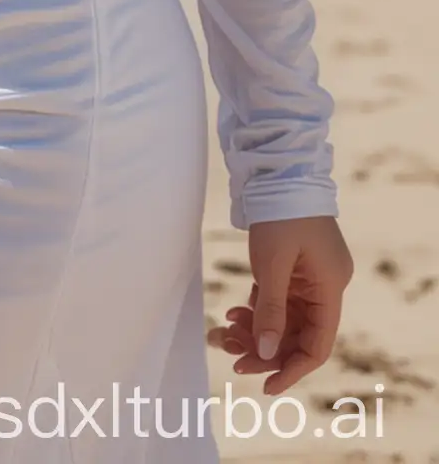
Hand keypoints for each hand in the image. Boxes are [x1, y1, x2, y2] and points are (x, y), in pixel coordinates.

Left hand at [206, 215, 353, 396]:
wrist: (279, 168)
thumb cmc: (281, 212)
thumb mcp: (273, 264)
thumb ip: (271, 310)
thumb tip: (266, 354)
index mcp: (330, 288)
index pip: (317, 344)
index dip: (293, 369)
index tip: (266, 385)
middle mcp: (324, 286)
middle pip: (297, 334)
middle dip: (266, 350)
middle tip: (231, 357)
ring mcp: (309, 276)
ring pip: (284, 319)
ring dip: (256, 331)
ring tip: (223, 334)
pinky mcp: (293, 267)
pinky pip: (277, 300)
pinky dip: (257, 310)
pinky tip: (233, 314)